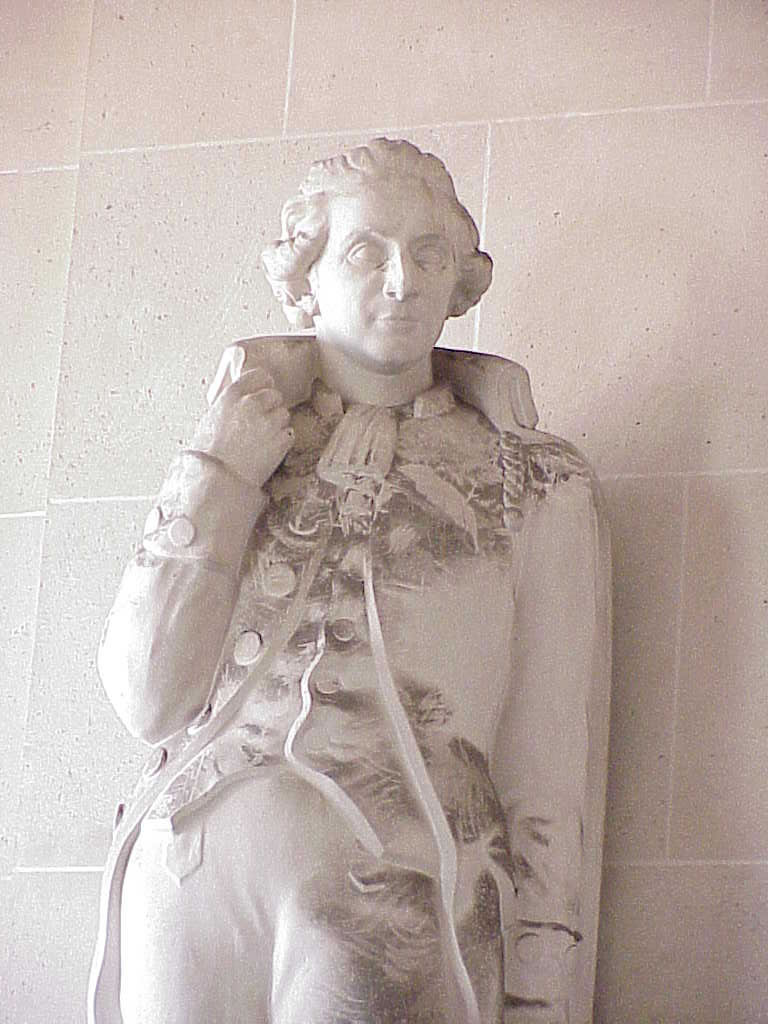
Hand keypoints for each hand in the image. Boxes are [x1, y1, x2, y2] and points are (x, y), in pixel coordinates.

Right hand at [191, 366, 293, 488]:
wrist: (217, 480)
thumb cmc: (208, 454)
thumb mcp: (211, 419)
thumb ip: (230, 404)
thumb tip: (241, 399)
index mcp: (232, 395)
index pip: (260, 375)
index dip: (263, 385)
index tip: (263, 392)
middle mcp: (252, 404)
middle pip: (275, 395)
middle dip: (270, 407)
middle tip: (261, 424)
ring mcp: (270, 422)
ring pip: (284, 414)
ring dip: (277, 425)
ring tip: (261, 441)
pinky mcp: (282, 440)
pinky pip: (289, 434)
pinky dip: (282, 442)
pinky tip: (267, 451)